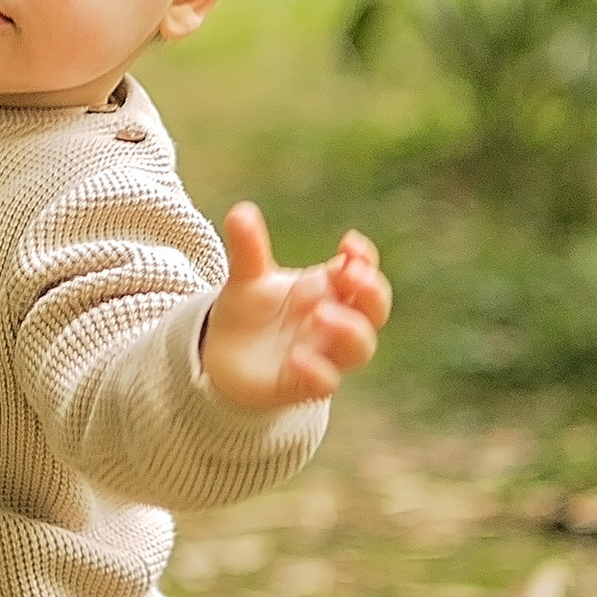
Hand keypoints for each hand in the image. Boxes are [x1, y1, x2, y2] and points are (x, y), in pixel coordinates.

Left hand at [200, 204, 389, 411]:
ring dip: (349, 330)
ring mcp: (323, 354)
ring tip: (322, 313)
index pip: (363, 271)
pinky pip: (326, 383)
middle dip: (370, 292)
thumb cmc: (249, 312)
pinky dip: (318, 371)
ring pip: (360, 348)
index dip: (364, 259)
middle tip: (351, 275)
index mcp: (327, 289)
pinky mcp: (304, 385)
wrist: (222, 356)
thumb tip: (240, 211)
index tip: (349, 244)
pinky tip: (297, 358)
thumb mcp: (246, 277)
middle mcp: (334, 322)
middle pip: (374, 310)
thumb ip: (248, 248)